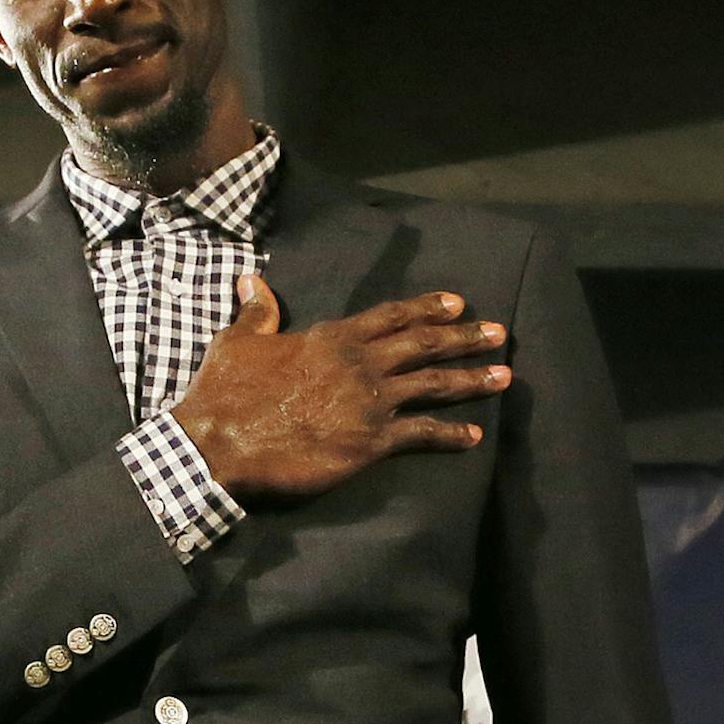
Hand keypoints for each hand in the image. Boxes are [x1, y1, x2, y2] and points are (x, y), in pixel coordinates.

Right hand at [170, 274, 509, 499]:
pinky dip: (452, 435)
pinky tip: (475, 436)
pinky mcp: (370, 442)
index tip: (458, 301)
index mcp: (333, 337)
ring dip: (472, 380)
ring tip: (504, 376)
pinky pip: (422, 435)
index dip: (428, 308)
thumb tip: (252, 280)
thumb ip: (258, 310)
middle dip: (466, 337)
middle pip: (425, 345)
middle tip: (499, 333)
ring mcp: (370, 402)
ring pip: (434, 385)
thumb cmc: (226, 391)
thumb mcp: (238, 340)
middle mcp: (360, 364)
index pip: (392, 316)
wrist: (220, 442)